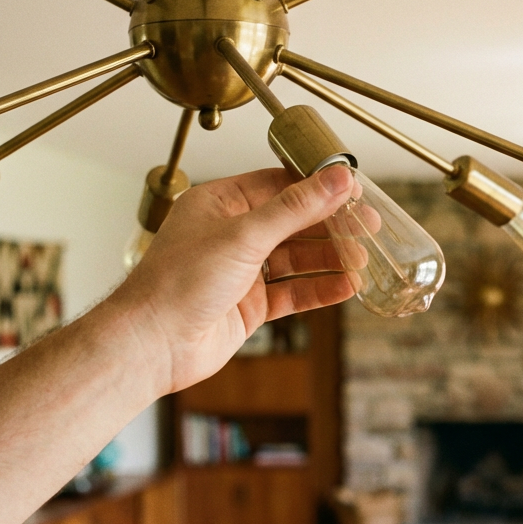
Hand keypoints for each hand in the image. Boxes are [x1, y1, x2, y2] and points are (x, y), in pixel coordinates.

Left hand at [109, 164, 355, 394]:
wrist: (154, 344)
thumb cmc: (179, 282)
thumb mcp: (244, 235)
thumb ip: (295, 208)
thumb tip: (335, 179)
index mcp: (220, 204)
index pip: (278, 185)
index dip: (317, 186)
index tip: (352, 189)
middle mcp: (231, 235)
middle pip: (292, 223)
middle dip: (330, 226)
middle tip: (368, 226)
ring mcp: (241, 272)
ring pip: (296, 259)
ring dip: (329, 259)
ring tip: (362, 260)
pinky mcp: (249, 306)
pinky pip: (292, 293)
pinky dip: (318, 289)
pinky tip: (345, 287)